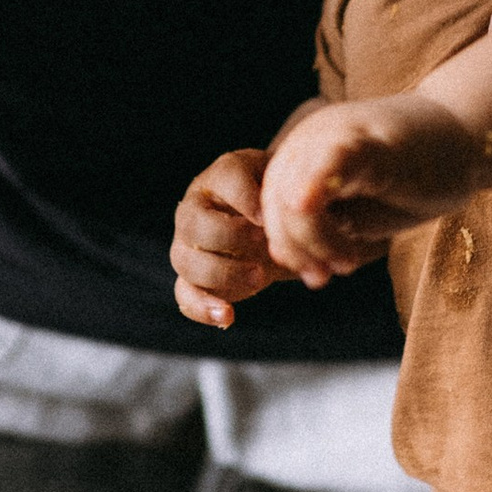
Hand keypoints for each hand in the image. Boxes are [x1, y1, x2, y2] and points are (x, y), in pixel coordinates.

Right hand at [173, 150, 288, 329]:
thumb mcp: (295, 188)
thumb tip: (308, 215)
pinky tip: (229, 315)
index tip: (268, 218)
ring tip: (259, 279)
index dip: (245, 198)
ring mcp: (188, 245)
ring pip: (185, 261)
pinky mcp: (192, 278)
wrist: (275, 225)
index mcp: (223, 177)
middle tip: (264, 245)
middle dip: (230, 237)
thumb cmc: (285, 201)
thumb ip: (298, 192)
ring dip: (221, 273)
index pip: (226, 177)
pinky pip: (184, 294)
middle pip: (195, 223)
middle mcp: (196, 208)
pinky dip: (202, 307)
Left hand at [260, 94, 488, 285]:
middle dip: (296, 248)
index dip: (288, 247)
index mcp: (303, 156)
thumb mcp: (363, 210)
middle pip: (274, 202)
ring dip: (313, 239)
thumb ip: (324, 229)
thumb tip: (284, 258)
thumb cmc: (417, 178)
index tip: (317, 277)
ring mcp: (336, 135)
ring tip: (346, 261)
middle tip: (324, 277)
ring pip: (292, 192)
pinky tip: (330, 227)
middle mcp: (310, 139)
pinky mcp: (368, 142)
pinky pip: (326, 166)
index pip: (271, 206)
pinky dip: (316, 198)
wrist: (470, 138)